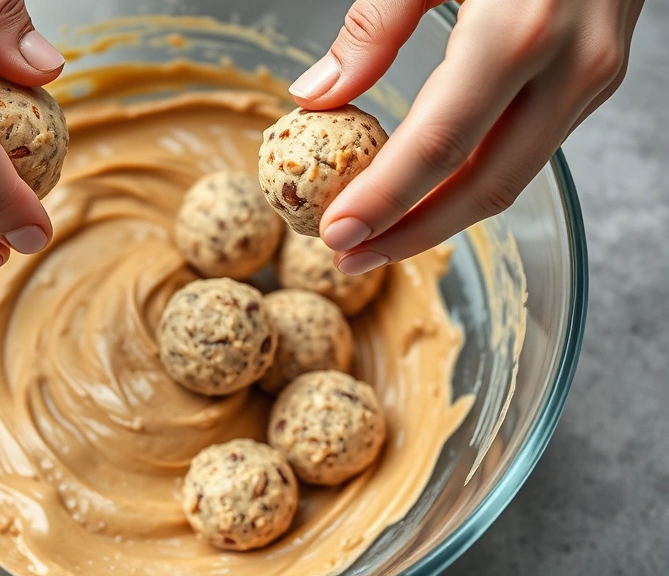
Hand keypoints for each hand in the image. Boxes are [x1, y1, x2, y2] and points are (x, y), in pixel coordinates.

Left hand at [291, 0, 643, 274]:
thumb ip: (373, 27)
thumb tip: (314, 96)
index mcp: (520, 29)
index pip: (440, 145)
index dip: (384, 200)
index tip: (333, 233)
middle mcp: (570, 66)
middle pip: (485, 187)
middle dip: (410, 235)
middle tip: (348, 258)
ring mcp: (594, 77)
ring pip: (512, 177)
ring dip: (442, 218)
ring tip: (378, 239)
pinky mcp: (598, 78)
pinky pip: (530, 150)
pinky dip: (475, 182)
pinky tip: (430, 193)